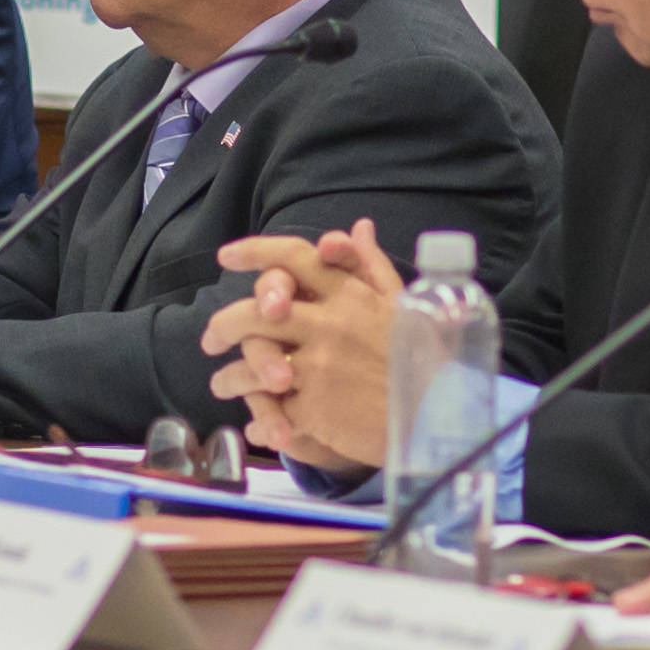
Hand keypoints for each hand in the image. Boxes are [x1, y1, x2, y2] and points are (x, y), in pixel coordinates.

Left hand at [206, 225, 400, 473]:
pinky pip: (271, 409)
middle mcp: (329, 325)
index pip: (294, 258)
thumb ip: (370, 266)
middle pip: (255, 312)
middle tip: (210, 338)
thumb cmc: (424, 358)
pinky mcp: (315, 409)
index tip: (226, 256)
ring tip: (221, 384)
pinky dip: (260, 418)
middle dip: (223, 324)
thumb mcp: (403, 304)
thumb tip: (357, 227)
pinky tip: (254, 422)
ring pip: (253, 364)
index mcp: (350, 296)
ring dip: (230, 377)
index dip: (256, 252)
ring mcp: (319, 367)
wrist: (440, 418)